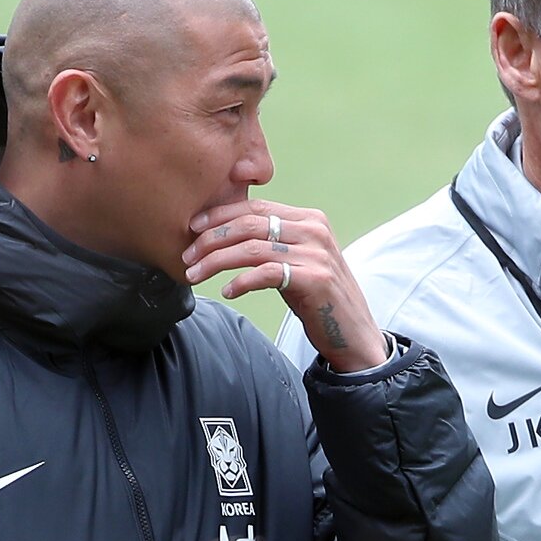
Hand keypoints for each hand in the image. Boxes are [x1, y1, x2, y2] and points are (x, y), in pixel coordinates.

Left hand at [184, 200, 388, 372]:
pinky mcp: (315, 279)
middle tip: (186, 256)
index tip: (192, 227)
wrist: (353, 334)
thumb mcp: (296, 261)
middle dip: (211, 238)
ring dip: (216, 261)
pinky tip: (228, 292)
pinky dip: (241, 282)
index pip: (255, 207)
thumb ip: (271, 243)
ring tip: (195, 275)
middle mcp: (314, 230)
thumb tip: (224, 234)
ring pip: (252, 248)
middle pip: (249, 224)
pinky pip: (266, 273)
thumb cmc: (318, 299)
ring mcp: (316, 254)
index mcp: (309, 219)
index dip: (219, 215)